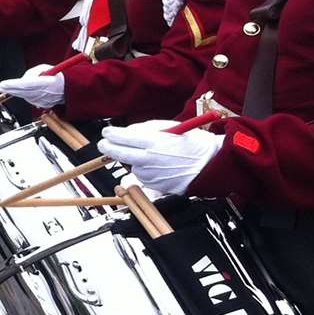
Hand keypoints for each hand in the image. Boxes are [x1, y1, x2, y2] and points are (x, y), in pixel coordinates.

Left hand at [0, 71, 64, 109]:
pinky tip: (21, 90)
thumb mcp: (45, 68)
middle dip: (8, 89)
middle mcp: (43, 93)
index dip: (13, 84)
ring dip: (14, 91)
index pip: (26, 84)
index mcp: (46, 83)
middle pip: (22, 92)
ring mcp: (42, 100)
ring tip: (7, 86)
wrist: (68, 89)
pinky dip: (23, 94)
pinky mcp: (40, 104)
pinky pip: (28, 99)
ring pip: (23, 96)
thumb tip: (22, 79)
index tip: (3, 83)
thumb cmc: (57, 77)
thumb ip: (32, 73)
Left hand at [98, 119, 223, 195]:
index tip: (106, 133)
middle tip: (103, 144)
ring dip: (134, 160)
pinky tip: (160, 166)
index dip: (111, 135)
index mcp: (153, 142)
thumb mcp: (169, 128)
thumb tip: (128, 131)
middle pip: (120, 154)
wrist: (210, 166)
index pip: (123, 137)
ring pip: (132, 166)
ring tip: (153, 155)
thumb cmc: (193, 144)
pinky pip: (144, 176)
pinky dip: (146, 170)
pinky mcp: (156, 186)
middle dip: (108, 148)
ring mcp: (152, 174)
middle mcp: (150, 159)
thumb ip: (146, 129)